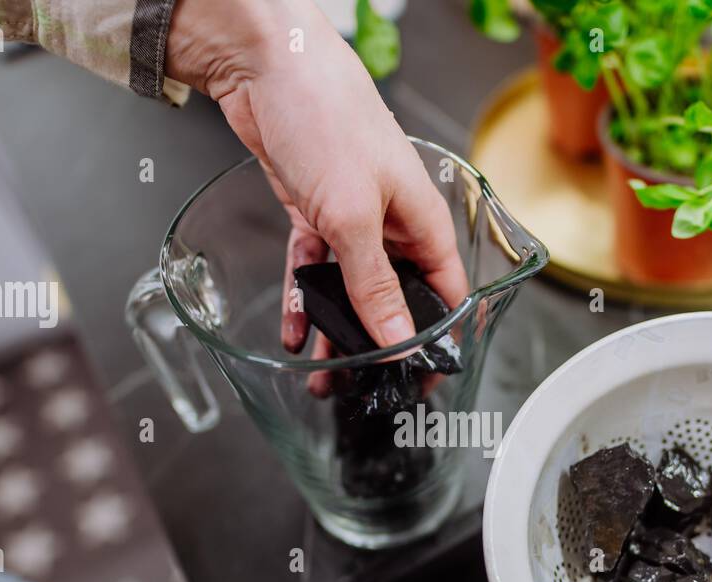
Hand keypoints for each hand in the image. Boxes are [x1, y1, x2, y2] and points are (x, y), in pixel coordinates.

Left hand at [166, 0, 468, 360]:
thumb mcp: (354, 215)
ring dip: (335, 330)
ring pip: (350, 289)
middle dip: (378, 343)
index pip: (446, 293)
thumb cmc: (327, 117)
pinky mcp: (315, 211)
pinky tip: (293, 332)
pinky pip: (314, 268)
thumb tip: (399, 340)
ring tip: (321, 373)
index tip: (423, 379)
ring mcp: (353, 218)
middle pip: (394, 297)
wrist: (266, 67)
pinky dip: (303, 299)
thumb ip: (374, 284)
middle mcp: (392, 222)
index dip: (439, 338)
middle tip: (362, 384)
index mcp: (421, 220)